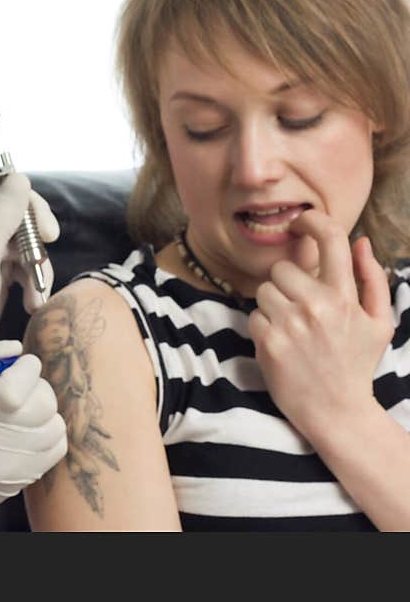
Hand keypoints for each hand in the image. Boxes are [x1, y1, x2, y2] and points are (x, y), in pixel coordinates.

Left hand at [0, 173, 58, 367]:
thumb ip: (1, 217)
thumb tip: (21, 177)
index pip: (6, 192)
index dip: (32, 209)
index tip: (48, 235)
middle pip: (21, 217)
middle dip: (36, 245)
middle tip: (42, 267)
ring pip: (27, 244)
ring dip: (37, 270)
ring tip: (35, 298)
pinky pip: (25, 266)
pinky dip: (33, 284)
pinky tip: (31, 304)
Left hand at [248, 210, 392, 434]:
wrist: (336, 411)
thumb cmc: (356, 363)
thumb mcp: (378, 322)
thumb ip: (371, 279)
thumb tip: (360, 242)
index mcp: (344, 297)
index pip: (329, 239)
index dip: (311, 221)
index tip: (299, 221)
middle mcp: (316, 306)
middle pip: (281, 269)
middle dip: (286, 283)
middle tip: (297, 305)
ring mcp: (289, 325)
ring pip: (263, 291)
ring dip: (273, 305)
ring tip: (291, 327)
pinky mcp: (267, 342)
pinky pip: (253, 316)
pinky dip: (262, 327)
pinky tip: (281, 343)